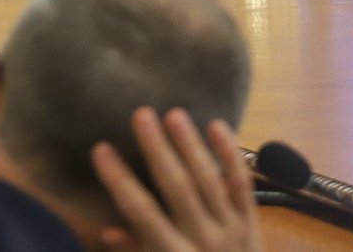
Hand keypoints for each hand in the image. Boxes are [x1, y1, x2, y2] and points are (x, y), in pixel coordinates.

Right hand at [92, 107, 259, 251]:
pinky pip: (242, 185)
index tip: (100, 149)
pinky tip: (217, 126)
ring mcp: (231, 230)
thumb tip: (107, 231)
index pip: (140, 212)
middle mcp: (202, 240)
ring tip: (173, 114)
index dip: (119, 180)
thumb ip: (138, 251)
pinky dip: (230, 155)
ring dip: (191, 145)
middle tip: (141, 114)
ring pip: (209, 181)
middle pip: (177, 188)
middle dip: (157, 150)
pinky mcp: (252, 222)